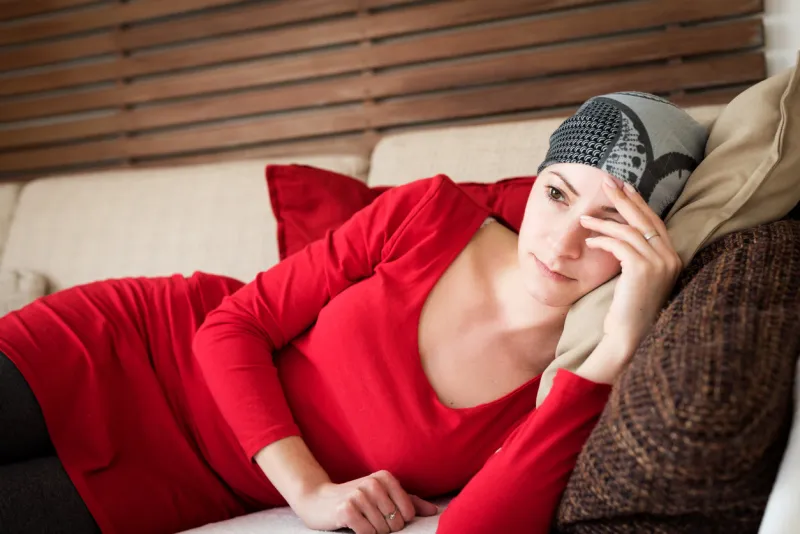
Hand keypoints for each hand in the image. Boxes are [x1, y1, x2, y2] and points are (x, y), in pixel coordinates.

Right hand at [293, 470, 437, 533]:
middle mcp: (373, 483)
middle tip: (369, 519)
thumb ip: (409, 502)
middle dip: (385, 528)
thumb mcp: (382, 496)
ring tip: (360, 521)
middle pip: (396, 523)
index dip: (398, 521)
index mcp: (385, 477)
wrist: (317, 499)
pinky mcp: (346, 509)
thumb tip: (434, 511)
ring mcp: (359, 495)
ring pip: (382, 530)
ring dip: (372, 532)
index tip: (382, 514)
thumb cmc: (355, 499)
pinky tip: (353, 526)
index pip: (408, 513)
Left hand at [579, 176, 681, 356]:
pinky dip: (602, 238)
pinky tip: (589, 239)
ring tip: (584, 218)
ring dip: (604, 221)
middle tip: (606, 182)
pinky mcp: (643, 269)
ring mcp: (659, 263)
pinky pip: (619, 244)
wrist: (629, 337)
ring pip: (629, 230)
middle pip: (645, 219)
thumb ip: (636, 257)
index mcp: (673, 258)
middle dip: (624, 198)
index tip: (624, 188)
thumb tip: (620, 235)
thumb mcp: (637, 279)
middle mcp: (671, 257)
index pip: (655, 223)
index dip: (639, 204)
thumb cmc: (627, 310)